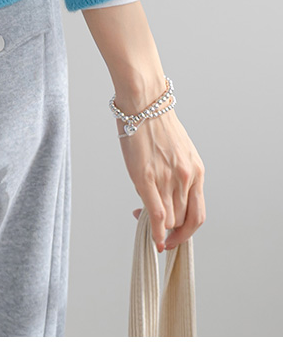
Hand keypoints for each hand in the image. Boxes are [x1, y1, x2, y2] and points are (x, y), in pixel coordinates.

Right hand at [116, 100, 204, 251]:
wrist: (144, 100)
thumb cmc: (155, 123)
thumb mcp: (179, 152)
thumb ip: (178, 176)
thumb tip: (168, 199)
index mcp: (197, 171)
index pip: (197, 215)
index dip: (186, 231)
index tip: (175, 236)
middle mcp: (187, 178)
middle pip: (182, 221)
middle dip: (170, 229)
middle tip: (154, 225)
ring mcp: (168, 179)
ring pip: (169, 220)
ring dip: (159, 227)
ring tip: (143, 216)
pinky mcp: (148, 178)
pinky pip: (157, 215)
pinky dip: (156, 233)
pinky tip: (154, 240)